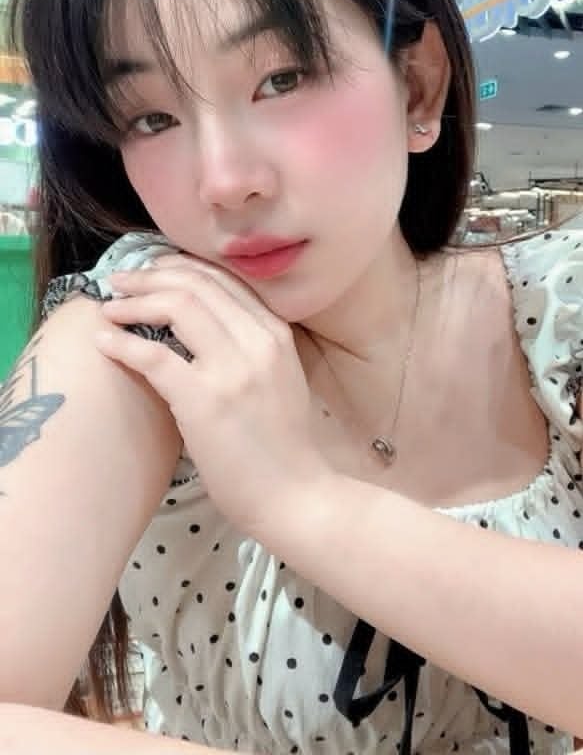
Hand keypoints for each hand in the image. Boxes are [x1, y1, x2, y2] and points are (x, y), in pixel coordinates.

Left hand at [95, 254, 331, 537]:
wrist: (295, 495)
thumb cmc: (282, 445)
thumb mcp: (279, 377)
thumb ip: (250, 345)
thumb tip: (203, 323)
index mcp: (276, 333)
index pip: (223, 279)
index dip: (180, 268)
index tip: (152, 271)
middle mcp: (258, 341)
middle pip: (196, 285)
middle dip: (151, 276)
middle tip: (121, 281)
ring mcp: (232, 369)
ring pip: (177, 306)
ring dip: (135, 301)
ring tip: (110, 306)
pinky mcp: (205, 400)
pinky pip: (155, 355)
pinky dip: (124, 343)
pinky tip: (105, 340)